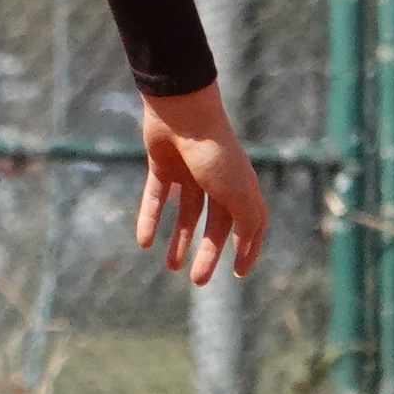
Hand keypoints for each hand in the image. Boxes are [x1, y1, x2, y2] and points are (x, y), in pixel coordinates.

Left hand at [134, 81, 265, 284]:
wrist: (181, 111)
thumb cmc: (214, 152)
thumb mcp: (238, 192)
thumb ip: (247, 220)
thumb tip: (246, 244)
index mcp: (242, 187)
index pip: (250, 224)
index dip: (247, 249)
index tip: (239, 274)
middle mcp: (217, 181)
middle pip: (214, 225)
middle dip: (207, 253)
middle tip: (198, 281)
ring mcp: (190, 173)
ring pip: (185, 214)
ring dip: (178, 240)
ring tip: (170, 266)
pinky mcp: (162, 166)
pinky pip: (156, 197)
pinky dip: (150, 219)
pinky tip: (144, 242)